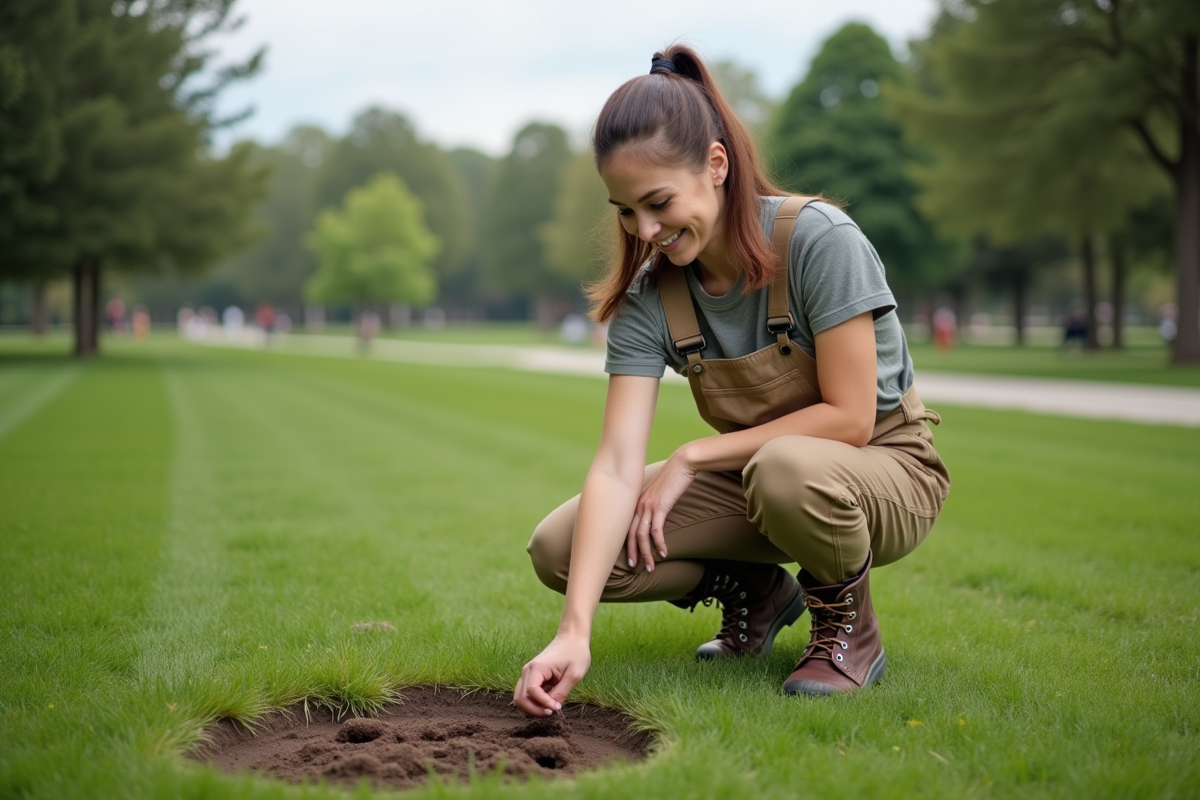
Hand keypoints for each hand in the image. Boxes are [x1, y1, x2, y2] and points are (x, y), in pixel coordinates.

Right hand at [513, 634, 590, 716]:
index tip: (557, 708)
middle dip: (535, 710)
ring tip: (550, 708)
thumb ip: (561, 693)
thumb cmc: (575, 653)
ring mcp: (528, 674)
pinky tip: (549, 701)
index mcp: (537, 668)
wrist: (572, 638)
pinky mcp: (532, 677)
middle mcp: (528, 671)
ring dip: (533, 708)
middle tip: (552, 712)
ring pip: (521, 698)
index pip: (531, 693)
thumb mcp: (574, 675)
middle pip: (520, 699)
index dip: (543, 704)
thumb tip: (552, 708)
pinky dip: (535, 702)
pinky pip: (527, 694)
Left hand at [626, 449, 695, 571]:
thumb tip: (655, 519)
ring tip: (651, 567)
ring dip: (646, 553)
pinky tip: (663, 553)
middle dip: (634, 553)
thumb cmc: (672, 479)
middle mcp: (638, 505)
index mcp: (636, 503)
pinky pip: (656, 529)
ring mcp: (648, 506)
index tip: (631, 558)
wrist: (682, 464)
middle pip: (631, 534)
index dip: (627, 545)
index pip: (627, 528)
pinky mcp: (660, 506)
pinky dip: (659, 543)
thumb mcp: (659, 494)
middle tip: (636, 567)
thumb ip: (654, 506)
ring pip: (642, 535)